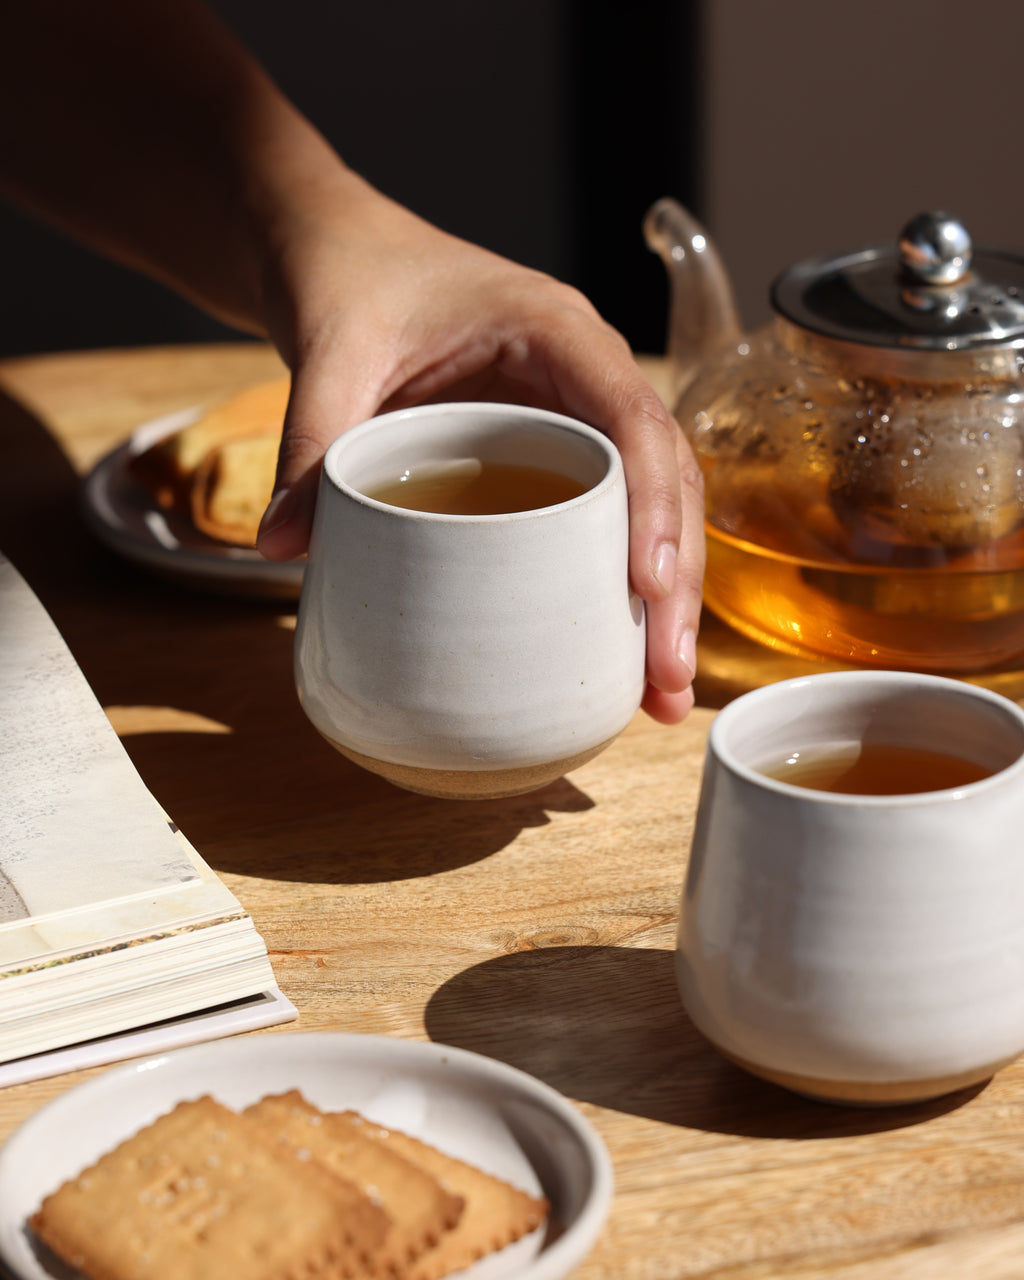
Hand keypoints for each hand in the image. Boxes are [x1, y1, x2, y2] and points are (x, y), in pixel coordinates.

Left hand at [255, 179, 702, 722]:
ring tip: (659, 693)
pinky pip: (607, 513)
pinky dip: (618, 581)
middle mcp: (588, 372)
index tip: (646, 587)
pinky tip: (619, 653)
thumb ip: (310, 440)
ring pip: (653, 504)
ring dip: (664, 597)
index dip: (654, 504)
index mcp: (557, 330)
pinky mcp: (554, 450)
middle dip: (675, 581)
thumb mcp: (329, 349)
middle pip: (666, 477)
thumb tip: (283, 548)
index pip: (634, 416)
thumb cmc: (352, 277)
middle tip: (665, 678)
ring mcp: (578, 413)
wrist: (342, 250)